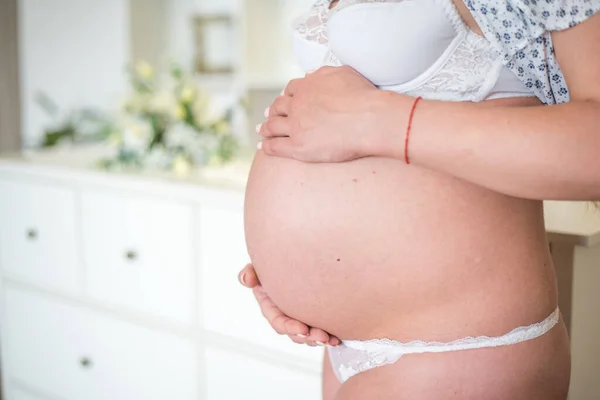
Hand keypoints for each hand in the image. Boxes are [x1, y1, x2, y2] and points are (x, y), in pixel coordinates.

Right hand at [238, 264, 340, 346]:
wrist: (295, 259)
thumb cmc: (275, 263)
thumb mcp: (259, 267)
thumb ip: (251, 272)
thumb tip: (246, 279)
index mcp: (271, 307)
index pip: (279, 322)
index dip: (290, 327)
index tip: (303, 328)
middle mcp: (285, 316)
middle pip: (296, 334)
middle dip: (309, 337)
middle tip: (322, 337)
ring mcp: (300, 318)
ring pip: (309, 336)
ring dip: (320, 340)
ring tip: (331, 339)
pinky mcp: (313, 318)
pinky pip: (320, 331)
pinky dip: (329, 336)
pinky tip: (338, 338)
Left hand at [257, 66, 406, 161]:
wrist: (368, 119)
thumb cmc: (363, 97)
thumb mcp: (343, 74)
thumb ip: (323, 74)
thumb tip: (310, 75)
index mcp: (308, 86)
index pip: (292, 89)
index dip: (286, 95)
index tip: (284, 99)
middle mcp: (298, 104)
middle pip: (279, 107)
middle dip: (273, 111)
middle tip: (268, 115)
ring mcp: (296, 126)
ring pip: (273, 126)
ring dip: (265, 128)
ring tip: (262, 131)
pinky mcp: (298, 146)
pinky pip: (276, 146)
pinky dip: (267, 145)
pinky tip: (262, 147)